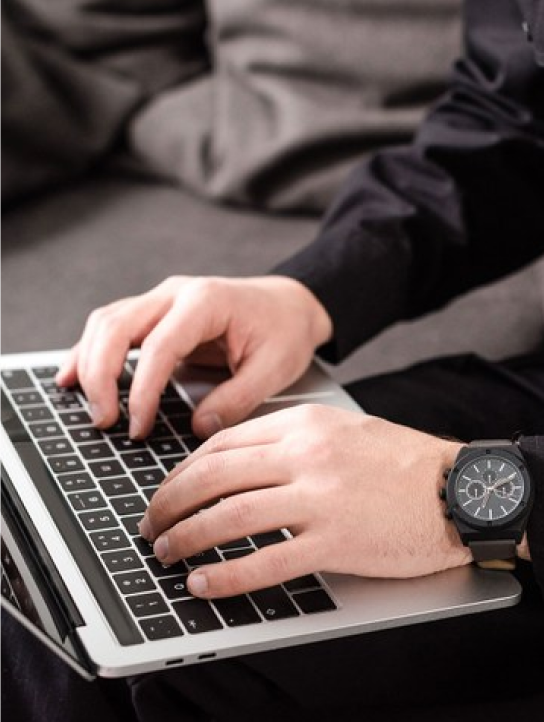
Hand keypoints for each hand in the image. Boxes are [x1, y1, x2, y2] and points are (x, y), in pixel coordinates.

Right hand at [55, 276, 332, 438]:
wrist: (292, 305)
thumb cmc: (286, 331)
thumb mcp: (275, 369)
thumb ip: (238, 399)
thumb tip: (199, 428)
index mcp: (207, 302)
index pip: (159, 346)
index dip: (143, 390)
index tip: (139, 426)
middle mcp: (177, 293)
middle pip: (116, 326)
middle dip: (102, 376)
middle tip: (105, 421)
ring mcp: (163, 299)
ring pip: (107, 323)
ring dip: (89, 364)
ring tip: (91, 408)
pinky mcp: (157, 313)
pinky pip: (113, 327)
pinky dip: (90, 352)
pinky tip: (73, 377)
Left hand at [138, 405, 470, 597]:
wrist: (460, 489)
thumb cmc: (406, 462)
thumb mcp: (346, 430)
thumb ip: (295, 439)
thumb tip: (240, 462)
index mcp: (306, 425)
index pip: (222, 443)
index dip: (183, 471)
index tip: (168, 490)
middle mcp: (306, 456)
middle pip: (213, 478)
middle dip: (169, 504)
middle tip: (151, 525)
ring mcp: (320, 499)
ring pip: (229, 519)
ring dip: (187, 539)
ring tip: (167, 554)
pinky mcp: (336, 542)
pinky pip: (265, 562)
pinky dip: (225, 577)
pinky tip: (204, 584)